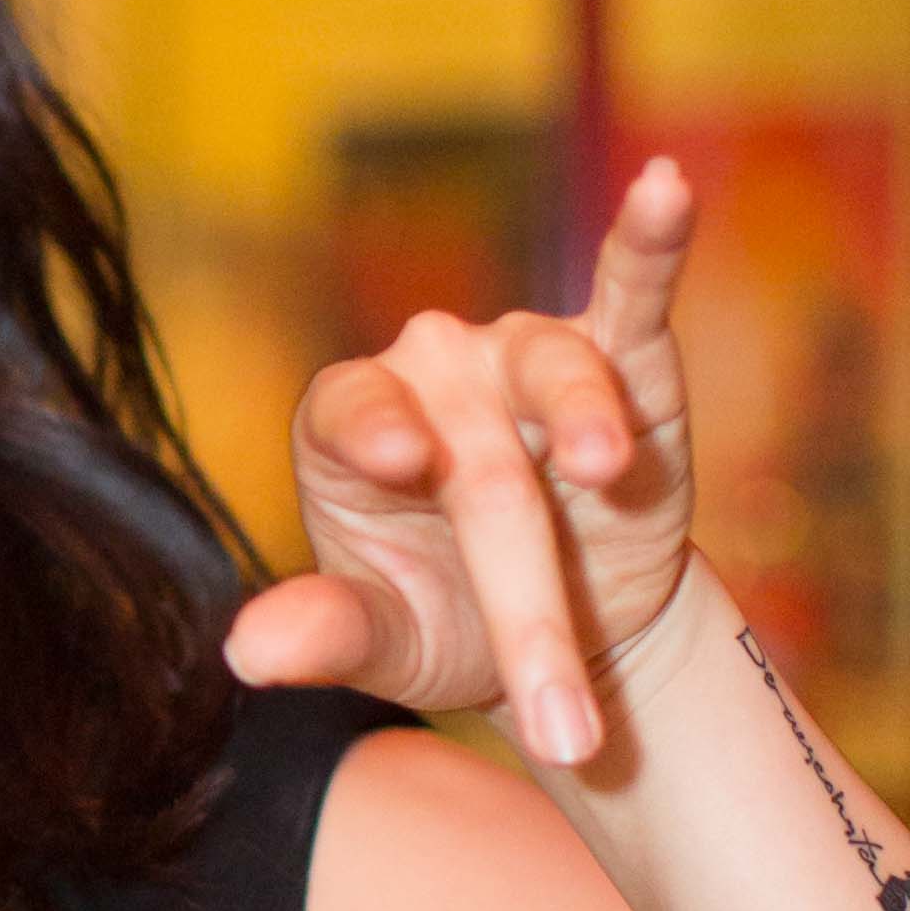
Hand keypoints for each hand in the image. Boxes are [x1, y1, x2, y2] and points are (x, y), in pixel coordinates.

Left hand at [227, 154, 699, 770]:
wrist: (573, 633)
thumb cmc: (451, 621)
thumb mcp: (389, 642)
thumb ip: (329, 633)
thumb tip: (246, 654)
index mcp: (351, 425)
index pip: (350, 413)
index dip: (375, 430)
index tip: (403, 461)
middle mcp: (430, 370)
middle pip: (476, 466)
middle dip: (526, 607)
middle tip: (560, 725)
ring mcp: (523, 354)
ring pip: (554, 375)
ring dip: (587, 425)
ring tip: (605, 470)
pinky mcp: (623, 359)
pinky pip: (633, 292)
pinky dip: (649, 238)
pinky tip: (663, 185)